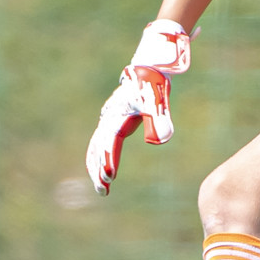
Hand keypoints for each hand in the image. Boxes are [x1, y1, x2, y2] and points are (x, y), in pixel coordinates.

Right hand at [85, 66, 173, 194]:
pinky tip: (104, 171)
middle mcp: (108, 119)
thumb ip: (159, 120)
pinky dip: (101, 157)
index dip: (109, 159)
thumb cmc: (152, 85)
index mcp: (116, 116)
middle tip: (102, 190)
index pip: (109, 142)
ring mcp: (108, 120)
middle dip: (98, 169)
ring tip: (101, 189)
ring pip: (97, 148)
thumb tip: (163, 139)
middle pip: (98, 148)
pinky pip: (102, 144)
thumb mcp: (157, 102)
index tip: (110, 177)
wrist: (147, 70)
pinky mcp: (113, 122)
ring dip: (96, 167)